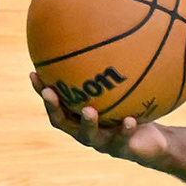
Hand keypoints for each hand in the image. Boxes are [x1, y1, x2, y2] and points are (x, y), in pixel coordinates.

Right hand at [31, 71, 168, 165]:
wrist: (151, 142)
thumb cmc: (131, 110)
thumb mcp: (121, 90)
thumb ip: (110, 72)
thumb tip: (104, 36)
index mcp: (77, 117)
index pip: (54, 103)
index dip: (42, 91)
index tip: (33, 73)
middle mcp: (84, 131)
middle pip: (62, 121)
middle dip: (54, 107)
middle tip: (50, 92)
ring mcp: (102, 142)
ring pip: (89, 134)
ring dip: (88, 122)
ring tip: (88, 110)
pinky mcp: (121, 150)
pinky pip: (122, 139)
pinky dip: (125, 129)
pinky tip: (129, 120)